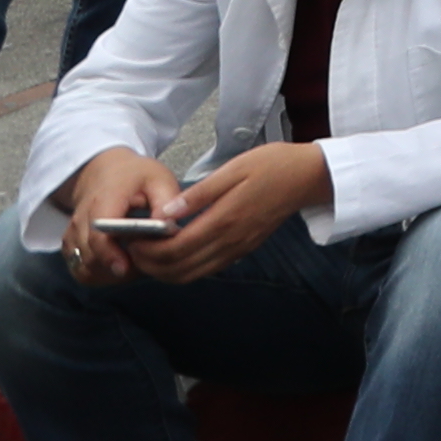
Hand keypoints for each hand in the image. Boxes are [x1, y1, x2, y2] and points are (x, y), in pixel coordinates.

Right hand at [58, 150, 183, 286]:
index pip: (98, 234)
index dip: (109, 255)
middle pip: (90, 256)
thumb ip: (166, 201)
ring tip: (135, 265)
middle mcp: (82, 218)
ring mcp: (72, 233)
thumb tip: (168, 225)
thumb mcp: (159, 178)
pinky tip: (120, 265)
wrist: (104, 171)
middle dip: (116, 268)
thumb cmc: (136, 176)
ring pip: (83, 267)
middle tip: (144, 266)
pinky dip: (99, 275)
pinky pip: (79, 269)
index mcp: (104, 200)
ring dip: (108, 274)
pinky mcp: (70, 244)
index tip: (126, 268)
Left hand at [124, 142, 325, 280]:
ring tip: (150, 252)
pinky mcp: (242, 250)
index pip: (175, 250)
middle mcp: (230, 242)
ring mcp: (237, 249)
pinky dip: (184, 268)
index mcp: (224, 220)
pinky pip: (206, 269)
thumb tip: (165, 213)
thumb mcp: (234, 168)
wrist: (309, 177)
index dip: (148, 251)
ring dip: (165, 271)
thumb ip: (198, 194)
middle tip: (133, 249)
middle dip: (150, 265)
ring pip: (191, 275)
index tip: (131, 240)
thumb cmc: (273, 165)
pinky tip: (175, 252)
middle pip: (179, 270)